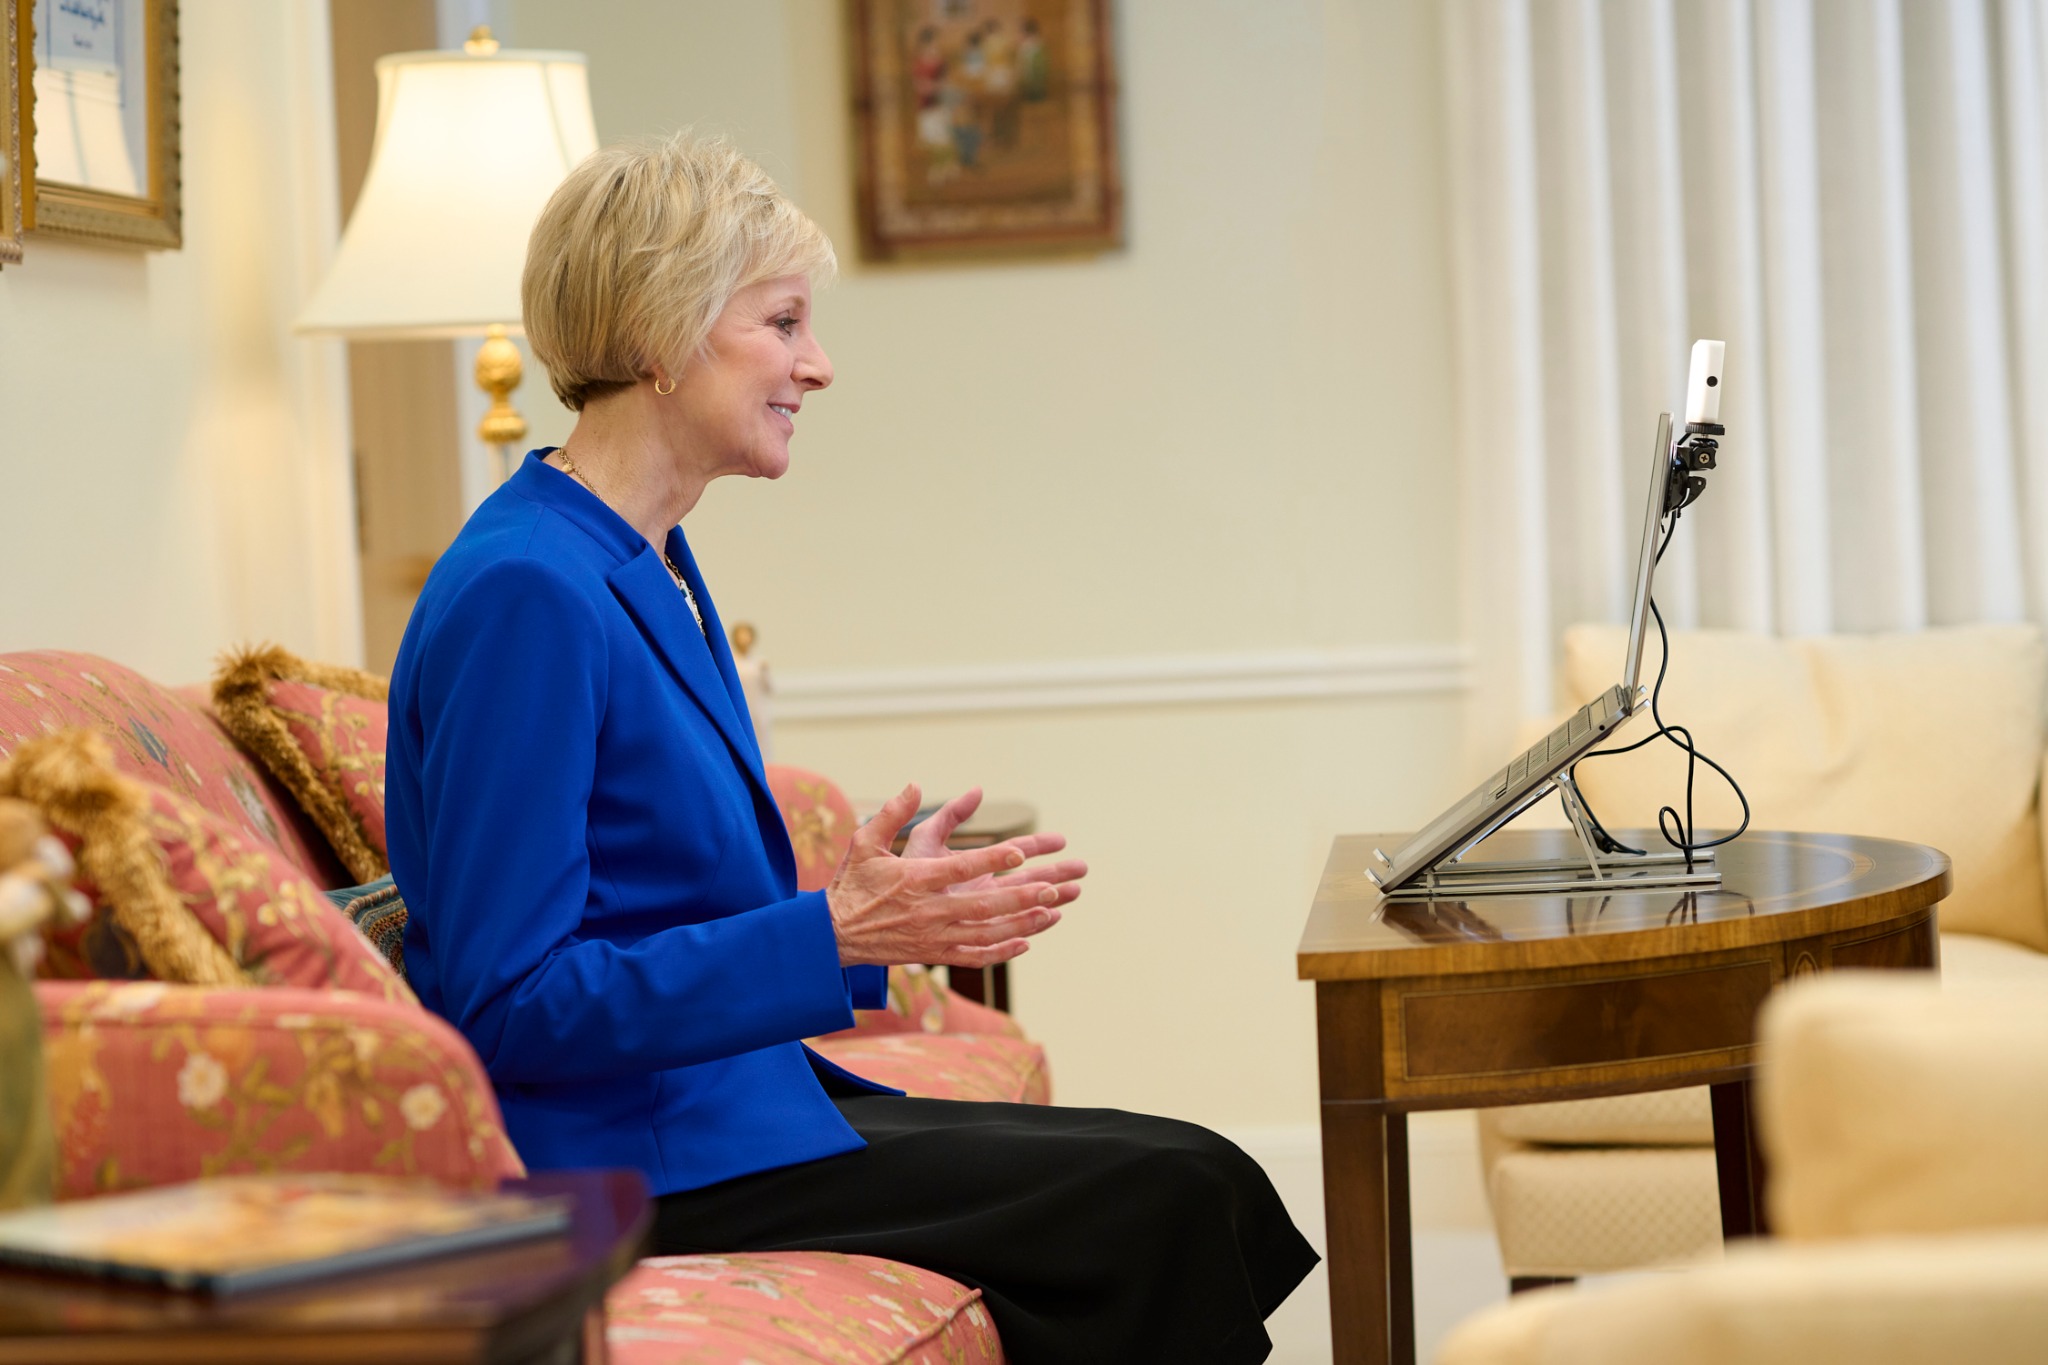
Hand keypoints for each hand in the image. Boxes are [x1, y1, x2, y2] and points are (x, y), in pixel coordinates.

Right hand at [826, 784, 1086, 968]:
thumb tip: (916, 785)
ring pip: (986, 933)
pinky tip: (1026, 942)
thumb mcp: (866, 842)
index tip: (1020, 851)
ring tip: (1051, 913)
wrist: (833, 934)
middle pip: (982, 905)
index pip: (960, 868)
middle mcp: (928, 911)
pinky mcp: (935, 955)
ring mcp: (934, 936)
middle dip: (1020, 897)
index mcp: (915, 879)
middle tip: (1052, 888)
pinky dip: (1002, 952)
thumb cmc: (852, 883)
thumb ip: (893, 813)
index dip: (992, 860)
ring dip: (1021, 924)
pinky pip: (974, 956)